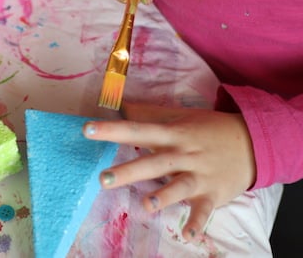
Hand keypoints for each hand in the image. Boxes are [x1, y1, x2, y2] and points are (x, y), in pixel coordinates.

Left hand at [82, 103, 255, 240]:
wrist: (252, 142)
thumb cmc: (207, 129)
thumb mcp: (179, 116)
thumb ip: (148, 114)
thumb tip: (119, 104)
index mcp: (172, 134)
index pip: (138, 129)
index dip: (113, 130)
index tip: (87, 129)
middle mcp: (183, 154)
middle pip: (154, 163)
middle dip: (130, 171)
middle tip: (103, 178)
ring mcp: (199, 175)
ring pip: (179, 187)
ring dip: (163, 196)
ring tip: (144, 204)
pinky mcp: (213, 194)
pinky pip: (204, 210)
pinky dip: (197, 222)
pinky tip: (187, 234)